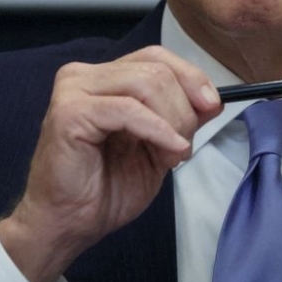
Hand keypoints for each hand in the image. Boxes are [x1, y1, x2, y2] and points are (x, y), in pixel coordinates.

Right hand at [0, 46, 220, 281]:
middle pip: (156, 69)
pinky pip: (128, 109)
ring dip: (172, 121)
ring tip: (171, 154)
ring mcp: (74, 90)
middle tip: (183, 146)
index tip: (212, 105)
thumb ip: (180, 118)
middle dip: (184, 108)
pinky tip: (167, 151)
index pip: (155, 56)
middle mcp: (85, 76)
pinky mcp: (70, 112)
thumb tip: (212, 98)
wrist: (69, 224)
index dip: (190, 76)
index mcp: (103, 79)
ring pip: (146, 83)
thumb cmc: (105, 189)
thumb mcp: (157, 147)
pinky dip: (157, 130)